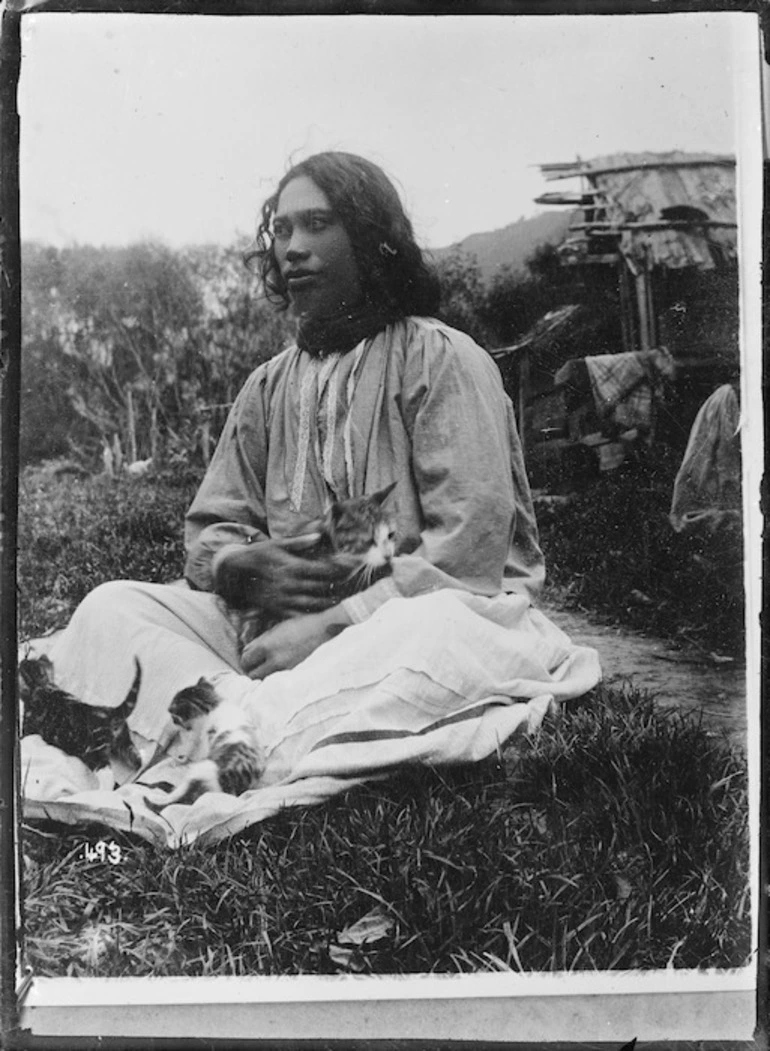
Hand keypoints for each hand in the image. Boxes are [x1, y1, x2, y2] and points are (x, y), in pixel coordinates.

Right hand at [213, 535, 352, 620]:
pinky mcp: (278, 610)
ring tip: (345, 601)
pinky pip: (299, 616)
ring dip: (332, 604)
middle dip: (342, 586)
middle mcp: (290, 585)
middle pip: (323, 588)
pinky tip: (325, 614)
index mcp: (292, 567)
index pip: (324, 570)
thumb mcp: (277, 543)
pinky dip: (314, 615)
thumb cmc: (258, 554)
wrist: (234, 574)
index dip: (342, 570)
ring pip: (314, 605)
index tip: (355, 568)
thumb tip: (319, 536)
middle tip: (357, 585)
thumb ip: (299, 542)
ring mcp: (284, 599)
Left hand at [241, 605, 351, 678]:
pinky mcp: (296, 675)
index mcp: (267, 645)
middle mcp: (275, 660)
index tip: (248, 659)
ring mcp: (286, 670)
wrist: (327, 631)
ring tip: (268, 670)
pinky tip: (281, 672)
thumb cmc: (303, 625)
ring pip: (265, 680)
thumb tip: (250, 650)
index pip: (245, 659)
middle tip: (255, 667)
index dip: (245, 659)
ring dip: (264, 676)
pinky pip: (280, 680)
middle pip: (252, 674)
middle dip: (252, 671)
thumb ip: (262, 640)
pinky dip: (277, 678)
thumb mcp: (279, 628)